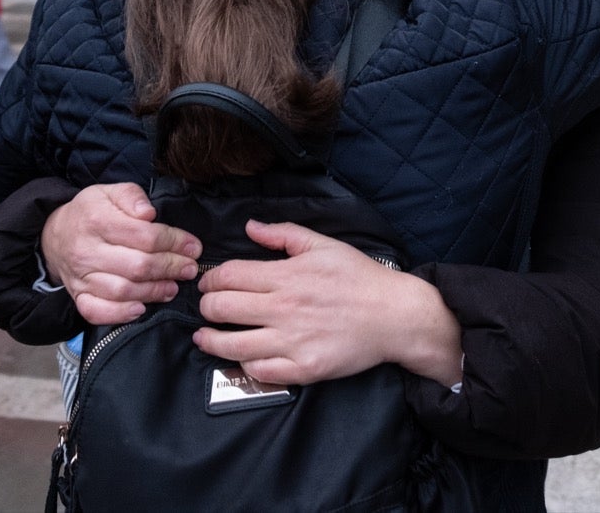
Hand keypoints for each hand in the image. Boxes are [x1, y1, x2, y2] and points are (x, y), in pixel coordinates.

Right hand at [41, 182, 202, 324]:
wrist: (55, 234)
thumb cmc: (91, 212)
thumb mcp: (109, 192)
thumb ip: (132, 196)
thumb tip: (148, 213)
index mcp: (97, 221)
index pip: (144, 236)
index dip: (174, 242)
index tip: (194, 247)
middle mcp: (87, 251)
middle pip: (137, 266)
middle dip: (170, 268)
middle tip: (189, 269)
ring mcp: (81, 277)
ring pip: (123, 291)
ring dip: (153, 292)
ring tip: (173, 287)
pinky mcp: (78, 296)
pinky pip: (97, 312)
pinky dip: (120, 314)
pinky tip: (141, 309)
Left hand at [194, 221, 462, 386]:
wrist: (395, 315)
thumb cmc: (359, 277)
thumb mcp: (324, 245)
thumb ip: (283, 234)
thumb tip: (249, 227)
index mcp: (286, 276)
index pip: (228, 275)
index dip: (209, 278)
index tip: (207, 283)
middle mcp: (284, 309)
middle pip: (221, 309)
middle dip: (205, 307)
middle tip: (207, 308)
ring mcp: (292, 342)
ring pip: (232, 345)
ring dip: (210, 341)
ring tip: (205, 337)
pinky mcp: (304, 369)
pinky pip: (260, 372)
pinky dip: (244, 365)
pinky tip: (241, 357)